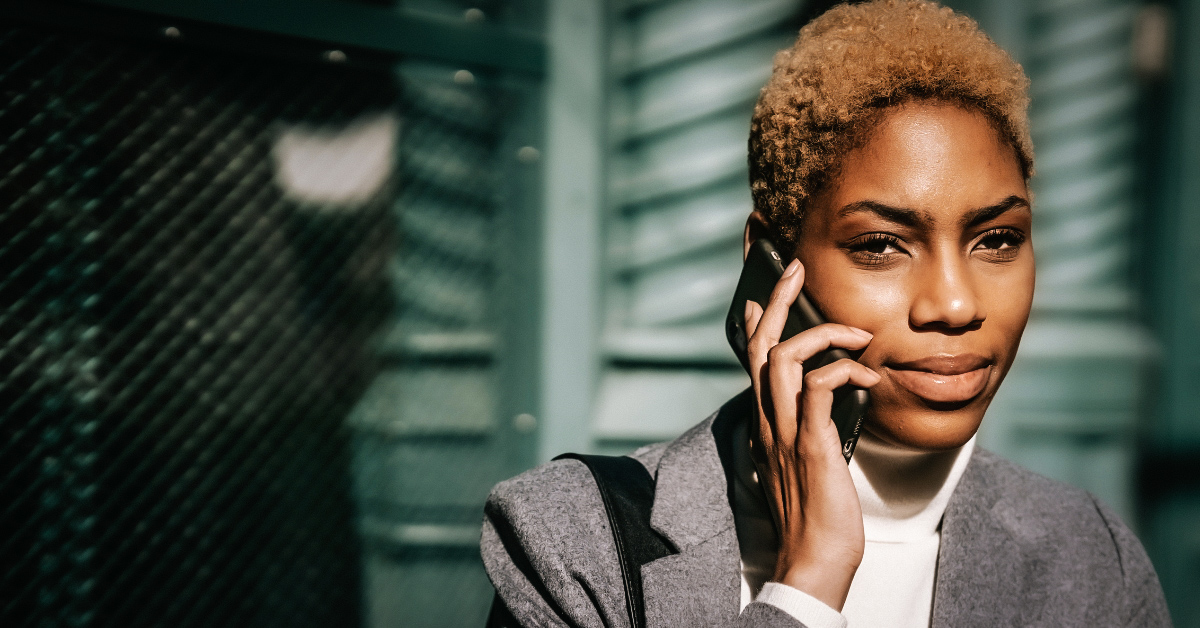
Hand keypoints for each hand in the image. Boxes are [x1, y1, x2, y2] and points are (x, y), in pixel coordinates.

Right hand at [744, 258, 880, 610]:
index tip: (759, 294)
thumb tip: (820, 409)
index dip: (754, 323)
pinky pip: (820, 389)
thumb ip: (805, 433)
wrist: (812, 561)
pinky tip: (867, 373)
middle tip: (794, 268)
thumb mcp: (802, 465)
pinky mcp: (812, 445)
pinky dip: (843, 370)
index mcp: (766, 425)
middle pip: (760, 346)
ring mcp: (786, 433)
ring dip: (820, 333)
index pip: (752, 361)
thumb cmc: (814, 517)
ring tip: (856, 331)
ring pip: (782, 359)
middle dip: (777, 300)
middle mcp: (768, 422)